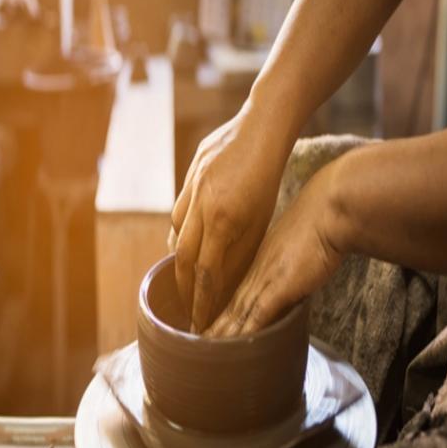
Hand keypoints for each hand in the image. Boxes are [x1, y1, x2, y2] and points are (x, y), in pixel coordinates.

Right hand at [172, 103, 290, 332]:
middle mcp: (201, 205)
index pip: (205, 273)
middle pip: (181, 258)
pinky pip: (179, 210)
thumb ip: (241, 248)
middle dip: (183, 288)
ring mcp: (192, 187)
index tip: (200, 323)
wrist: (263, 124)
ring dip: (178, 259)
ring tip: (185, 277)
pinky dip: (182, 229)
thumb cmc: (271, 175)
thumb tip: (225, 281)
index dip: (201, 302)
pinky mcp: (189, 173)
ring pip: (176, 232)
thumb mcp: (263, 218)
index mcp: (224, 219)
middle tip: (188, 309)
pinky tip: (189, 237)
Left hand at [207, 161, 344, 336]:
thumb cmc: (322, 224)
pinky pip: (255, 317)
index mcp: (259, 262)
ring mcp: (265, 280)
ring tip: (202, 352)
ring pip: (235, 314)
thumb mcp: (299, 245)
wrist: (330, 211)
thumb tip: (295, 276)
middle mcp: (256, 272)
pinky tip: (229, 349)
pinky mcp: (278, 288)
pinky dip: (241, 334)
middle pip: (228, 306)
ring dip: (219, 335)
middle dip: (211, 327)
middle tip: (195, 345)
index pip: (234, 292)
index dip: (220, 310)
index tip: (208, 324)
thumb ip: (292, 264)